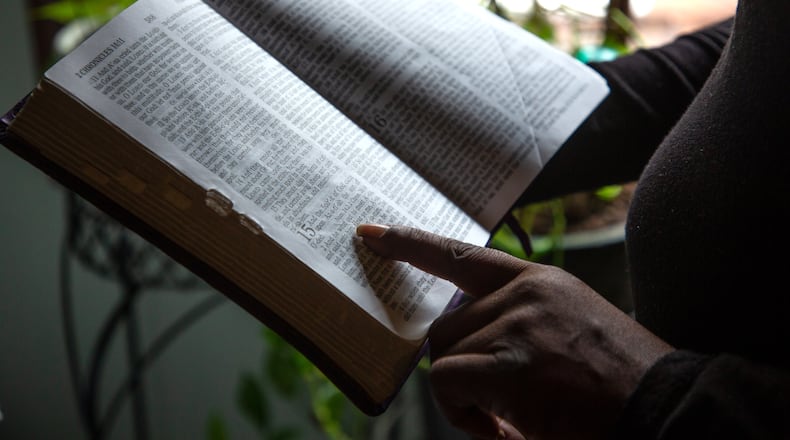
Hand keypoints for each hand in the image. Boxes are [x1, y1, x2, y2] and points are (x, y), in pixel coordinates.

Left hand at [357, 224, 672, 439]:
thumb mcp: (569, 330)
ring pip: (444, 357)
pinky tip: (508, 430)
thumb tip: (460, 344)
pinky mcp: (512, 362)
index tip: (371, 235)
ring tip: (512, 421)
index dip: (412, 244)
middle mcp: (525, 293)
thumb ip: (516, 323)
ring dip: (467, 398)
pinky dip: (465, 415)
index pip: (462, 255)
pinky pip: (448, 383)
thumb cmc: (618, 383)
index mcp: (540, 281)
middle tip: (496, 406)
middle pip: (445, 327)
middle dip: (461, 371)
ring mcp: (518, 323)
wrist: (666, 410)